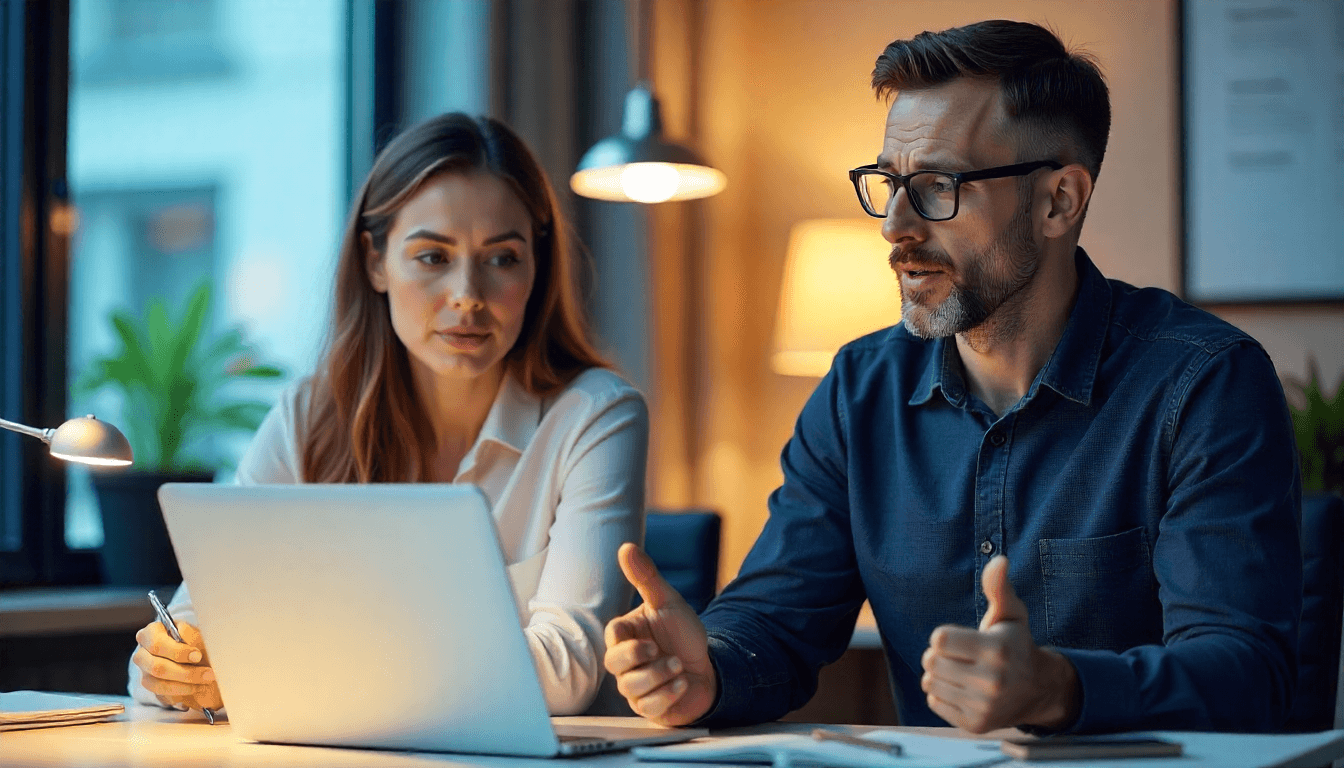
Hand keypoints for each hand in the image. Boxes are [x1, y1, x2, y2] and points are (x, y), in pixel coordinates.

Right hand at [132, 620, 222, 712]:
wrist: (191, 654)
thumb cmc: (190, 639)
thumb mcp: (194, 632)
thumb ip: (190, 635)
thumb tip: (187, 636)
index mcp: (150, 633)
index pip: (157, 644)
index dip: (178, 652)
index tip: (198, 656)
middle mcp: (142, 653)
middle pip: (157, 667)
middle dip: (186, 673)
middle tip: (208, 674)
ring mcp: (144, 672)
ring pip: (158, 684)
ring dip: (185, 686)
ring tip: (205, 682)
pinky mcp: (150, 687)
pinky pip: (162, 695)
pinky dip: (182, 693)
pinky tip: (196, 688)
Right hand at [603, 543, 716, 724]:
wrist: (708, 665)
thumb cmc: (683, 633)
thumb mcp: (668, 602)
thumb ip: (646, 577)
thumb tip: (625, 547)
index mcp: (627, 635)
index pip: (611, 637)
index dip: (625, 641)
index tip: (648, 639)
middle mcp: (627, 662)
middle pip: (613, 664)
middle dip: (638, 659)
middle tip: (659, 650)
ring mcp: (636, 686)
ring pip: (631, 687)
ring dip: (659, 676)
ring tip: (678, 666)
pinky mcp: (649, 707)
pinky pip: (648, 706)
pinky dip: (667, 694)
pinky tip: (681, 683)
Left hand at [920, 555, 1078, 732]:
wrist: (1038, 690)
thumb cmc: (1016, 645)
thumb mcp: (1011, 613)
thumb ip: (998, 587)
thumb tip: (999, 560)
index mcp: (996, 650)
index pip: (939, 639)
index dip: (945, 635)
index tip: (961, 638)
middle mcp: (991, 681)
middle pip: (930, 661)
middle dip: (939, 655)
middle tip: (960, 656)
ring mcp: (983, 706)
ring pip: (929, 683)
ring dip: (939, 675)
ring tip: (961, 672)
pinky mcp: (975, 724)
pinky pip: (934, 702)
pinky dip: (942, 694)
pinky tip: (963, 689)